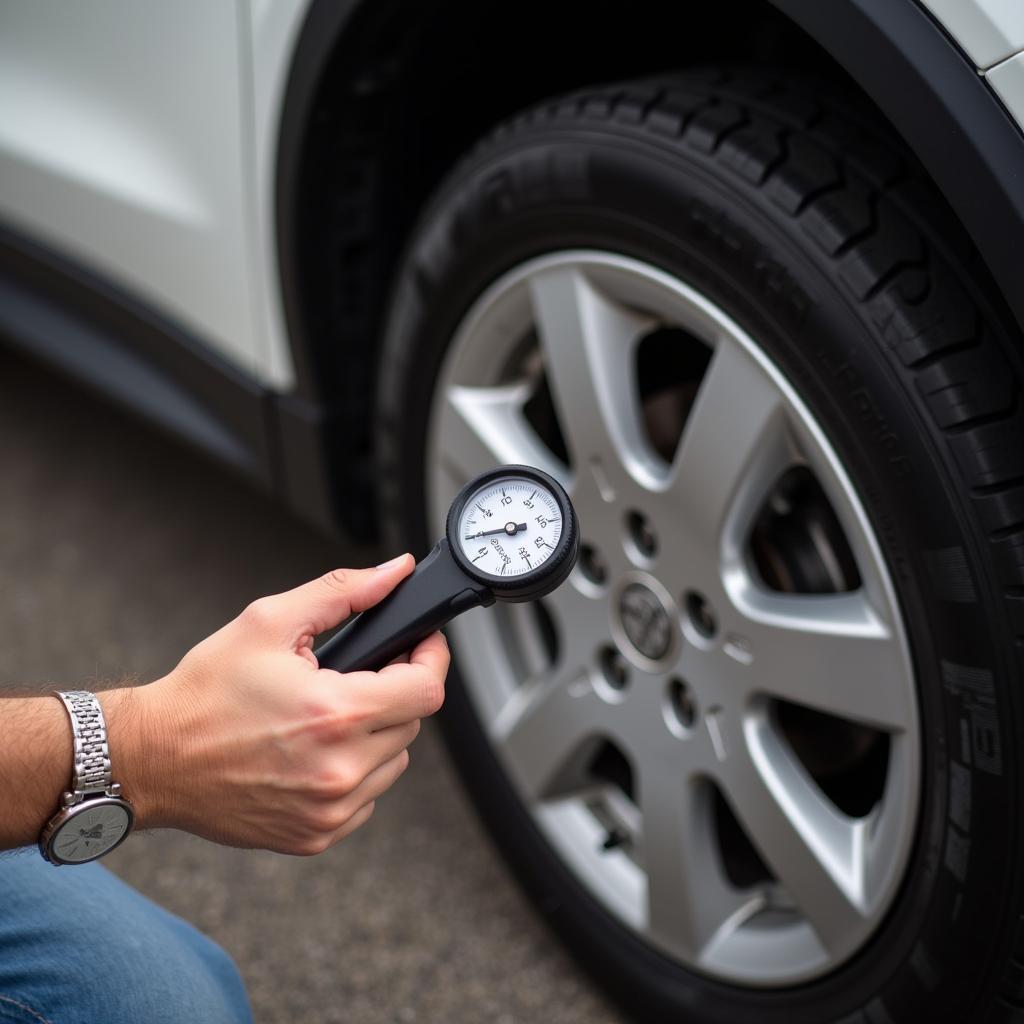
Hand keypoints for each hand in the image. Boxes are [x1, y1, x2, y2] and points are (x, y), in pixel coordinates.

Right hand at [108, 557, 447, 855]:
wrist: (152, 760)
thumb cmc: (204, 692)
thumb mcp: (269, 622)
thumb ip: (342, 592)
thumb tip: (395, 573)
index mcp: (335, 714)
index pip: (427, 689)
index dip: (431, 658)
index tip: (421, 644)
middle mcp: (339, 769)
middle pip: (412, 722)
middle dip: (393, 691)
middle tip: (355, 676)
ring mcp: (330, 810)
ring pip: (394, 760)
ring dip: (377, 733)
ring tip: (330, 714)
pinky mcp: (317, 835)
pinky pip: (368, 796)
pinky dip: (355, 770)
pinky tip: (317, 751)